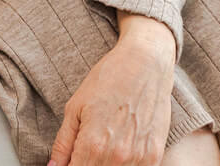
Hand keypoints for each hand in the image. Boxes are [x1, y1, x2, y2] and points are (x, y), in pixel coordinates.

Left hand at [48, 14, 175, 165]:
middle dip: (84, 164)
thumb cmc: (107, 80)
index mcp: (93, 144)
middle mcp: (118, 155)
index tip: (67, 162)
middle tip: (81, 150)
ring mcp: (140, 157)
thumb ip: (63, 143)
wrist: (144, 64)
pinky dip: (123, 164)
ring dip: (103, 164)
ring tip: (100, 145)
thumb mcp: (74, 108)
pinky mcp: (155, 154)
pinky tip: (117, 148)